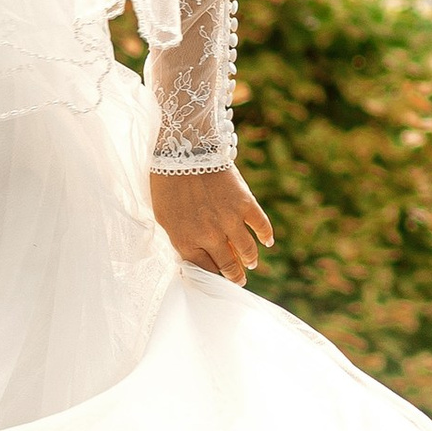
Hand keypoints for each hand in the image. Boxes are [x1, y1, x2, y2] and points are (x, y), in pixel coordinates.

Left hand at [150, 163, 273, 284]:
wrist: (183, 150)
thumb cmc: (167, 183)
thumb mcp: (164, 217)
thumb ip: (179, 238)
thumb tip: (191, 255)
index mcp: (185, 241)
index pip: (204, 269)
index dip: (213, 276)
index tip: (219, 280)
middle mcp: (209, 236)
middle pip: (227, 265)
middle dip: (234, 276)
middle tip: (239, 279)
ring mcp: (229, 221)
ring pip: (247, 251)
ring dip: (250, 260)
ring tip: (251, 262)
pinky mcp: (244, 204)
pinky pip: (261, 226)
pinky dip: (266, 236)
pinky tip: (267, 241)